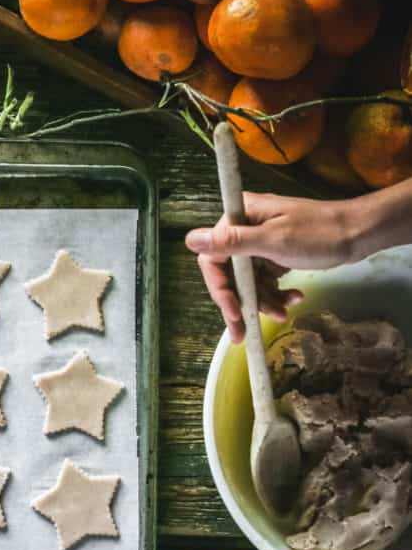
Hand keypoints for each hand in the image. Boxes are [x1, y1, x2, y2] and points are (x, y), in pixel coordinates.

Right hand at [185, 192, 357, 342]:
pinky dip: (276, 294)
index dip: (220, 289)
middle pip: (229, 275)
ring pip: (248, 283)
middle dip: (241, 303)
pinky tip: (293, 298)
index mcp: (240, 218)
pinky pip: (264, 282)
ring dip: (263, 302)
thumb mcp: (274, 240)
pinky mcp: (273, 255)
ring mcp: (259, 243)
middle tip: (243, 332)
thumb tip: (190, 239)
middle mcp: (245, 229)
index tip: (233, 312)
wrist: (358, 233)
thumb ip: (232, 242)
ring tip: (284, 311)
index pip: (213, 258)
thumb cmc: (320, 232)